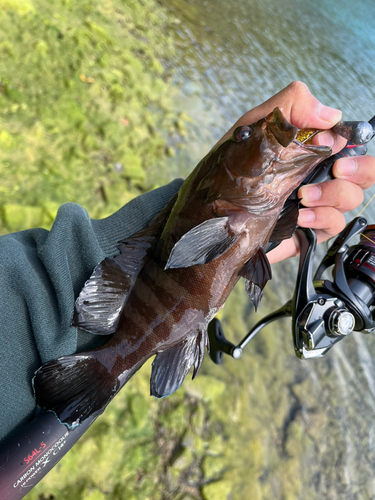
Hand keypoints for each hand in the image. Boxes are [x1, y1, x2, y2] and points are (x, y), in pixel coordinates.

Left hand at [218, 81, 374, 264]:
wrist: (209, 211)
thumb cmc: (228, 168)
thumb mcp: (253, 127)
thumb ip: (289, 106)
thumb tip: (331, 114)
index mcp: (308, 149)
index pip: (349, 142)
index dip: (352, 142)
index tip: (336, 146)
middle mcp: (315, 175)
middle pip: (363, 172)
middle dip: (359, 169)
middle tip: (336, 169)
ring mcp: (312, 205)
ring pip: (351, 199)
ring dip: (334, 195)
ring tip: (302, 195)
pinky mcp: (305, 231)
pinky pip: (333, 226)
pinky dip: (322, 218)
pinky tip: (299, 217)